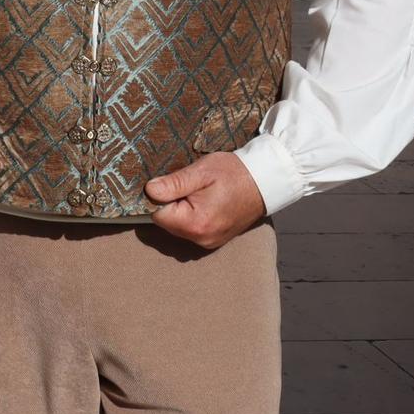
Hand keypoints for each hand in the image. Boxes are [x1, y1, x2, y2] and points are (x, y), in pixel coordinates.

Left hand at [145, 152, 266, 249]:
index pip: (157, 214)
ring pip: (177, 226)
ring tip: (199, 193)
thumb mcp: (201, 171)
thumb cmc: (234, 173)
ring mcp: (208, 242)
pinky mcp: (213, 240)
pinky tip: (203, 202)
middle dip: (170, 204)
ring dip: (180, 210)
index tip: (172, 184)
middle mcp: (201, 238)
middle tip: (189, 186)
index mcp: (196, 223)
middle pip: (166, 222)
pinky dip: (190, 216)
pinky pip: (190, 230)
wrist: (264, 181)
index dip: (159, 197)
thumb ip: (173, 183)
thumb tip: (149, 191)